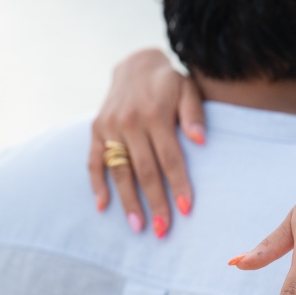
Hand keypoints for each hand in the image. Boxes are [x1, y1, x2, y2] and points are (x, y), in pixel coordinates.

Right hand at [89, 48, 205, 237]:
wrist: (136, 64)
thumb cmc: (169, 83)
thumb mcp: (188, 88)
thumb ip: (194, 114)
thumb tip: (201, 141)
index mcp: (155, 114)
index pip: (169, 157)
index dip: (178, 184)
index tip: (186, 209)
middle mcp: (129, 122)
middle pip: (144, 170)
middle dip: (155, 202)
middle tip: (162, 230)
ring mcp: (109, 126)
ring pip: (120, 171)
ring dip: (128, 202)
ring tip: (139, 226)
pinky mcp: (96, 129)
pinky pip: (94, 162)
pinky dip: (97, 185)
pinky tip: (103, 207)